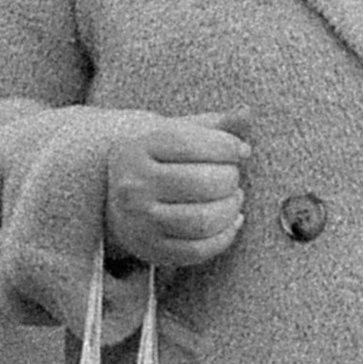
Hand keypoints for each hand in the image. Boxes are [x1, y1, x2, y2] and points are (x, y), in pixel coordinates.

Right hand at [103, 113, 250, 269]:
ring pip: (203, 220)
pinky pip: (200, 250)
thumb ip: (214, 124)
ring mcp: (140, 222)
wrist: (116, 198)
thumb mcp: (177, 135)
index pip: (191, 142)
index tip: (241, 151)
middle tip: (233, 177)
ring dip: (231, 209)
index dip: (227, 147)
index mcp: (137, 149)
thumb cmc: (158, 162)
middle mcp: (134, 185)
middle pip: (203, 183)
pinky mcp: (152, 250)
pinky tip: (231, 221)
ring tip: (234, 198)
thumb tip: (246, 113)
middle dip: (231, 179)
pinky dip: (225, 236)